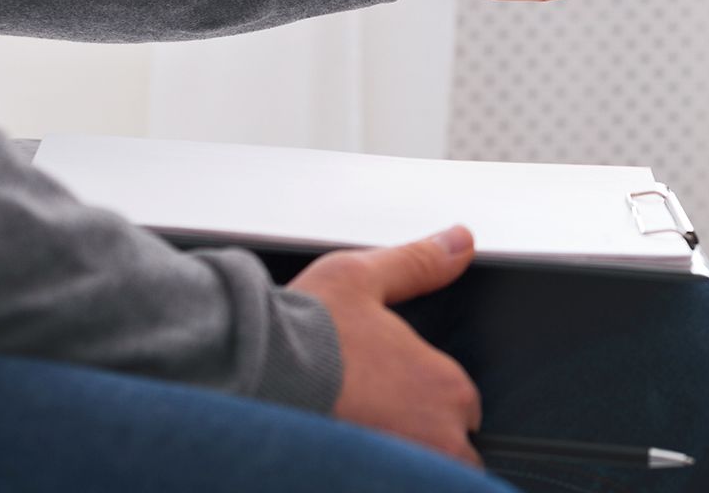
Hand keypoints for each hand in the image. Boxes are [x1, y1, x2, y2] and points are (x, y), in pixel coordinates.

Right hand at [289, 225, 483, 465]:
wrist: (244, 373)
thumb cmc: (302, 329)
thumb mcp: (363, 277)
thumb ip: (420, 263)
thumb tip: (461, 240)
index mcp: (445, 387)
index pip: (464, 410)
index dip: (430, 402)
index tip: (396, 396)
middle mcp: (437, 439)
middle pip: (450, 455)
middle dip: (420, 443)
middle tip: (371, 422)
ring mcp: (401, 471)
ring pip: (419, 477)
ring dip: (398, 463)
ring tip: (357, 443)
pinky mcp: (356, 487)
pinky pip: (382, 487)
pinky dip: (361, 477)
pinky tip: (335, 461)